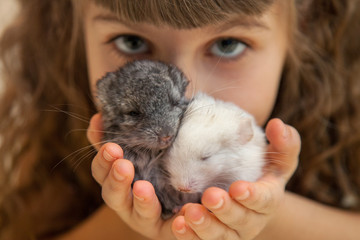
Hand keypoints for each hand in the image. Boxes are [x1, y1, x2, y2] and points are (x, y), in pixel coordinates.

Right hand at [87, 113, 175, 238]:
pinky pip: (172, 230)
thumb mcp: (141, 148)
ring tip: (144, 188)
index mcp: (118, 182)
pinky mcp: (169, 230)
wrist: (188, 195)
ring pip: (141, 214)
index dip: (103, 161)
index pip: (102, 172)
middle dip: (117, 181)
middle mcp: (127, 203)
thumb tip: (99, 116)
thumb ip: (123, 135)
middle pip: (114, 196)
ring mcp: (147, 219)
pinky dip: (176, 225)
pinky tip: (183, 214)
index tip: (111, 146)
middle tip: (123, 166)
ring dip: (142, 201)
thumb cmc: (156, 166)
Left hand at [171, 118, 300, 239]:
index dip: (253, 196)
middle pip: (240, 221)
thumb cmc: (259, 171)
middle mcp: (251, 221)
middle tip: (210, 196)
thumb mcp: (276, 158)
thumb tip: (277, 124)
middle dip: (225, 210)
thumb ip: (283, 143)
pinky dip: (190, 236)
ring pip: (220, 236)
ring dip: (205, 226)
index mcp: (267, 200)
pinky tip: (179, 224)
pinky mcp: (212, 237)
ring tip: (190, 213)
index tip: (238, 187)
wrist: (241, 190)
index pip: (265, 201)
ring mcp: (231, 232)